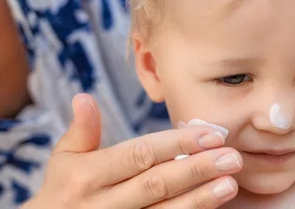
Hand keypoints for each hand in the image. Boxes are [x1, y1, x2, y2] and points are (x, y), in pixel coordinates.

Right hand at [24, 94, 240, 207]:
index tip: (210, 134)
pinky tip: (212, 205)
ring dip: (200, 198)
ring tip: (230, 183)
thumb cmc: (62, 190)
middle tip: (232, 156)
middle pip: (157, 184)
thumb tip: (84, 96)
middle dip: (197, 169)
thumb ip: (81, 130)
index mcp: (88, 175)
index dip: (176, 144)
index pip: (140, 155)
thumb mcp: (64, 159)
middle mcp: (104, 203)